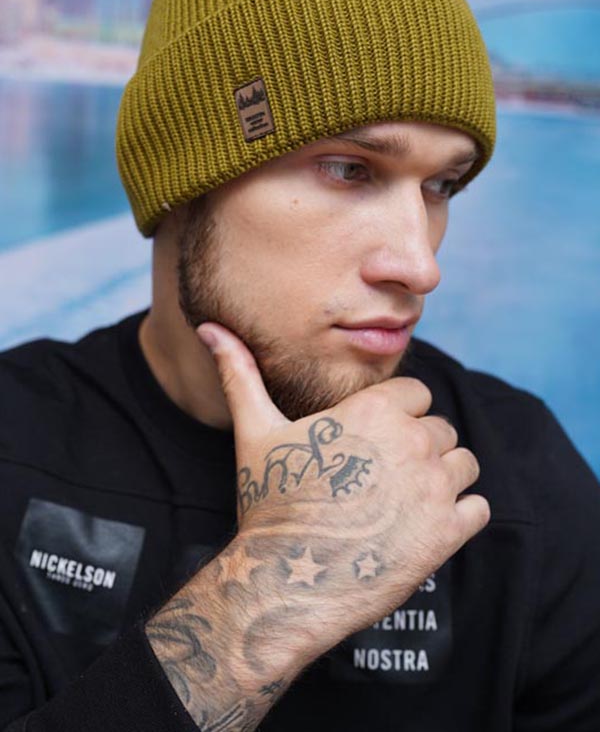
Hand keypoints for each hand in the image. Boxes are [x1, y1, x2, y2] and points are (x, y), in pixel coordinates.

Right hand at [197, 322, 489, 655]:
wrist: (284, 581)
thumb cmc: (269, 502)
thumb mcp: (254, 431)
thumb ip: (240, 373)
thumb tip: (208, 328)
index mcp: (376, 409)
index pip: (417, 393)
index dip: (396, 415)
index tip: (371, 443)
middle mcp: (412, 440)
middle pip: (441, 428)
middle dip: (418, 448)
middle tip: (381, 479)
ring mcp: (434, 487)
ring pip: (465, 464)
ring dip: (443, 479)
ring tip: (403, 501)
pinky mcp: (448, 533)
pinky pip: (478, 508)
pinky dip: (459, 516)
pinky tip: (422, 526)